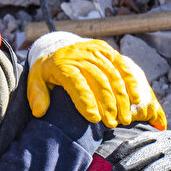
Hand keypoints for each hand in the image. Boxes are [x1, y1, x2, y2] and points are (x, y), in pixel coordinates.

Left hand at [27, 33, 166, 129]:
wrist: (58, 46)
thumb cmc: (48, 70)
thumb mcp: (35, 79)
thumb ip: (36, 95)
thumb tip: (40, 111)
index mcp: (62, 64)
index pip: (75, 82)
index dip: (85, 100)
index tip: (94, 118)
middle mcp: (80, 55)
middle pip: (98, 80)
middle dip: (108, 104)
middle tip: (113, 124)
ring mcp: (96, 51)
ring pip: (113, 75)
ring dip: (121, 98)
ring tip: (125, 118)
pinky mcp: (108, 51)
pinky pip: (122, 65)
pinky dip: (130, 82)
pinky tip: (135, 99)